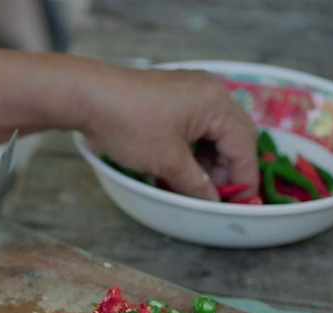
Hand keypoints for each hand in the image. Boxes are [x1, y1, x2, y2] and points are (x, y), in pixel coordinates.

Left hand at [80, 65, 259, 200]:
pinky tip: (183, 166)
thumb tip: (212, 201)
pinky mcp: (175, 94)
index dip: (244, 178)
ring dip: (212, 159)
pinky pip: (199, 123)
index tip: (239, 203)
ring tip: (195, 183)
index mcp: (216, 103)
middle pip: (236, 135)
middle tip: (217, 194)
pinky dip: (196, 147)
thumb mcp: (166, 161)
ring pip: (217, 131)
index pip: (244, 145)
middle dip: (230, 167)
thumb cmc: (128, 123)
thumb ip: (195, 184)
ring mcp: (192, 90)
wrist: (89, 97)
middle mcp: (210, 91)